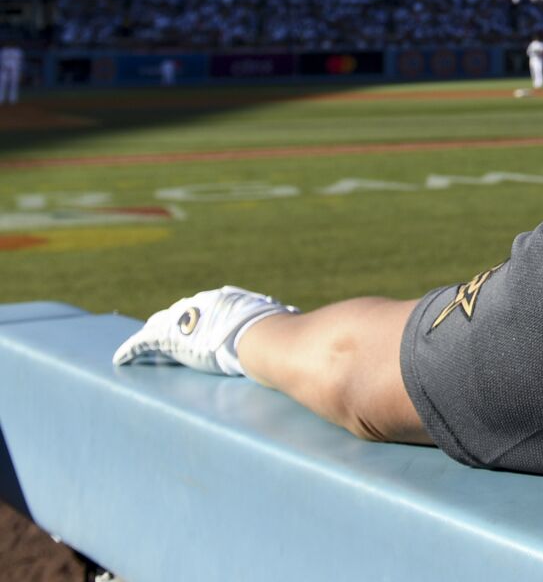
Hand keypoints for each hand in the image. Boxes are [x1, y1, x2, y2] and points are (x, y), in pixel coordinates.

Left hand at [112, 286, 298, 375]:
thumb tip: (305, 331)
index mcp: (227, 299)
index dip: (199, 321)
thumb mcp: (280, 325)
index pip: (207, 309)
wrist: (260, 337)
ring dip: (151, 337)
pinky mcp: (167, 335)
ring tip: (141, 347)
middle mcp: (202, 303)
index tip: (196, 330)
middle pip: (180, 314)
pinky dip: (131, 350)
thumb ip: (282, 327)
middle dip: (172, 325)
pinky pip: (142, 342)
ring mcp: (183, 317)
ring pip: (160, 326)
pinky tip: (120, 359)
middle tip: (165, 338)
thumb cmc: (276, 333)